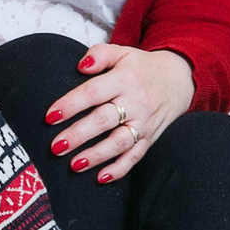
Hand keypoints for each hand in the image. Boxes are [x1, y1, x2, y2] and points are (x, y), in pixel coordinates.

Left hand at [46, 45, 194, 183]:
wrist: (179, 79)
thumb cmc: (142, 67)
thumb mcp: (123, 52)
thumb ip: (100, 54)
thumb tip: (80, 65)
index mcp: (124, 79)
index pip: (93, 92)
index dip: (71, 104)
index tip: (50, 116)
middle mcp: (136, 102)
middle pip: (103, 120)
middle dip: (78, 135)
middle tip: (56, 147)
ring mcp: (144, 123)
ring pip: (119, 143)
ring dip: (96, 156)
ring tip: (74, 165)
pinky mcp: (150, 138)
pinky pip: (136, 157)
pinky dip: (119, 169)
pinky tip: (101, 178)